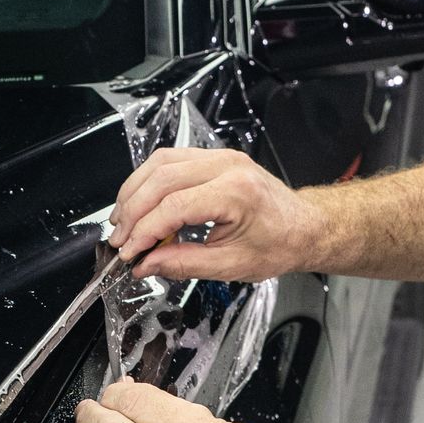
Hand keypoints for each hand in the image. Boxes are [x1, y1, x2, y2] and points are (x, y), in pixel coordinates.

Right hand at [106, 146, 327, 282]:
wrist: (304, 227)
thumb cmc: (279, 244)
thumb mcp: (231, 265)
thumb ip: (183, 264)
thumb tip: (146, 265)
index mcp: (236, 193)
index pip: (174, 207)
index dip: (144, 232)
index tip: (129, 253)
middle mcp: (227, 166)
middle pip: (161, 179)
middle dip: (132, 211)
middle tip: (119, 239)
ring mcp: (220, 157)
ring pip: (161, 162)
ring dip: (134, 191)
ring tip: (122, 220)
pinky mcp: (214, 157)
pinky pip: (171, 160)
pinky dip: (149, 180)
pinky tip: (139, 201)